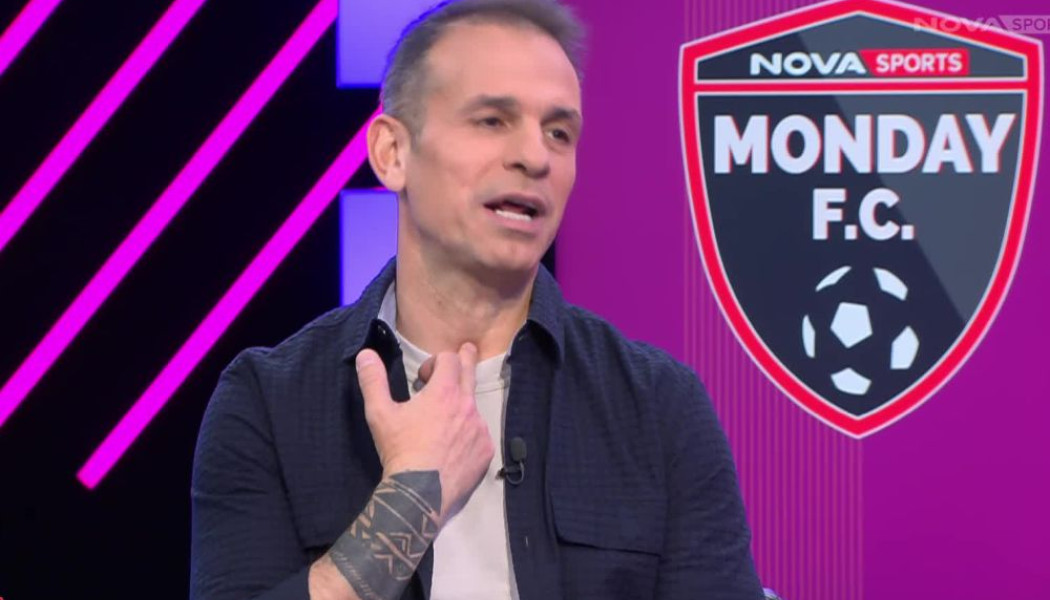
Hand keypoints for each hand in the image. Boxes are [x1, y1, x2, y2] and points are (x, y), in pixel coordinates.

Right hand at [355, 342, 493, 525]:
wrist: (418, 494)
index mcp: (444, 392)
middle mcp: (468, 405)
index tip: (423, 378)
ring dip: (460, 406)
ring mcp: (480, 429)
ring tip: (442, 424)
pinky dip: (467, 434)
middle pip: (471, 371)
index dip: (436, 361)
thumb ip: (373, 381)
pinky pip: (478, 434)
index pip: (451, 358)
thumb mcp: (379, 414)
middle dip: (466, 358)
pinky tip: (451, 449)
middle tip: (467, 350)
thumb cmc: (399, 451)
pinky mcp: (485, 450)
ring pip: (473, 406)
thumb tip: (365, 354)